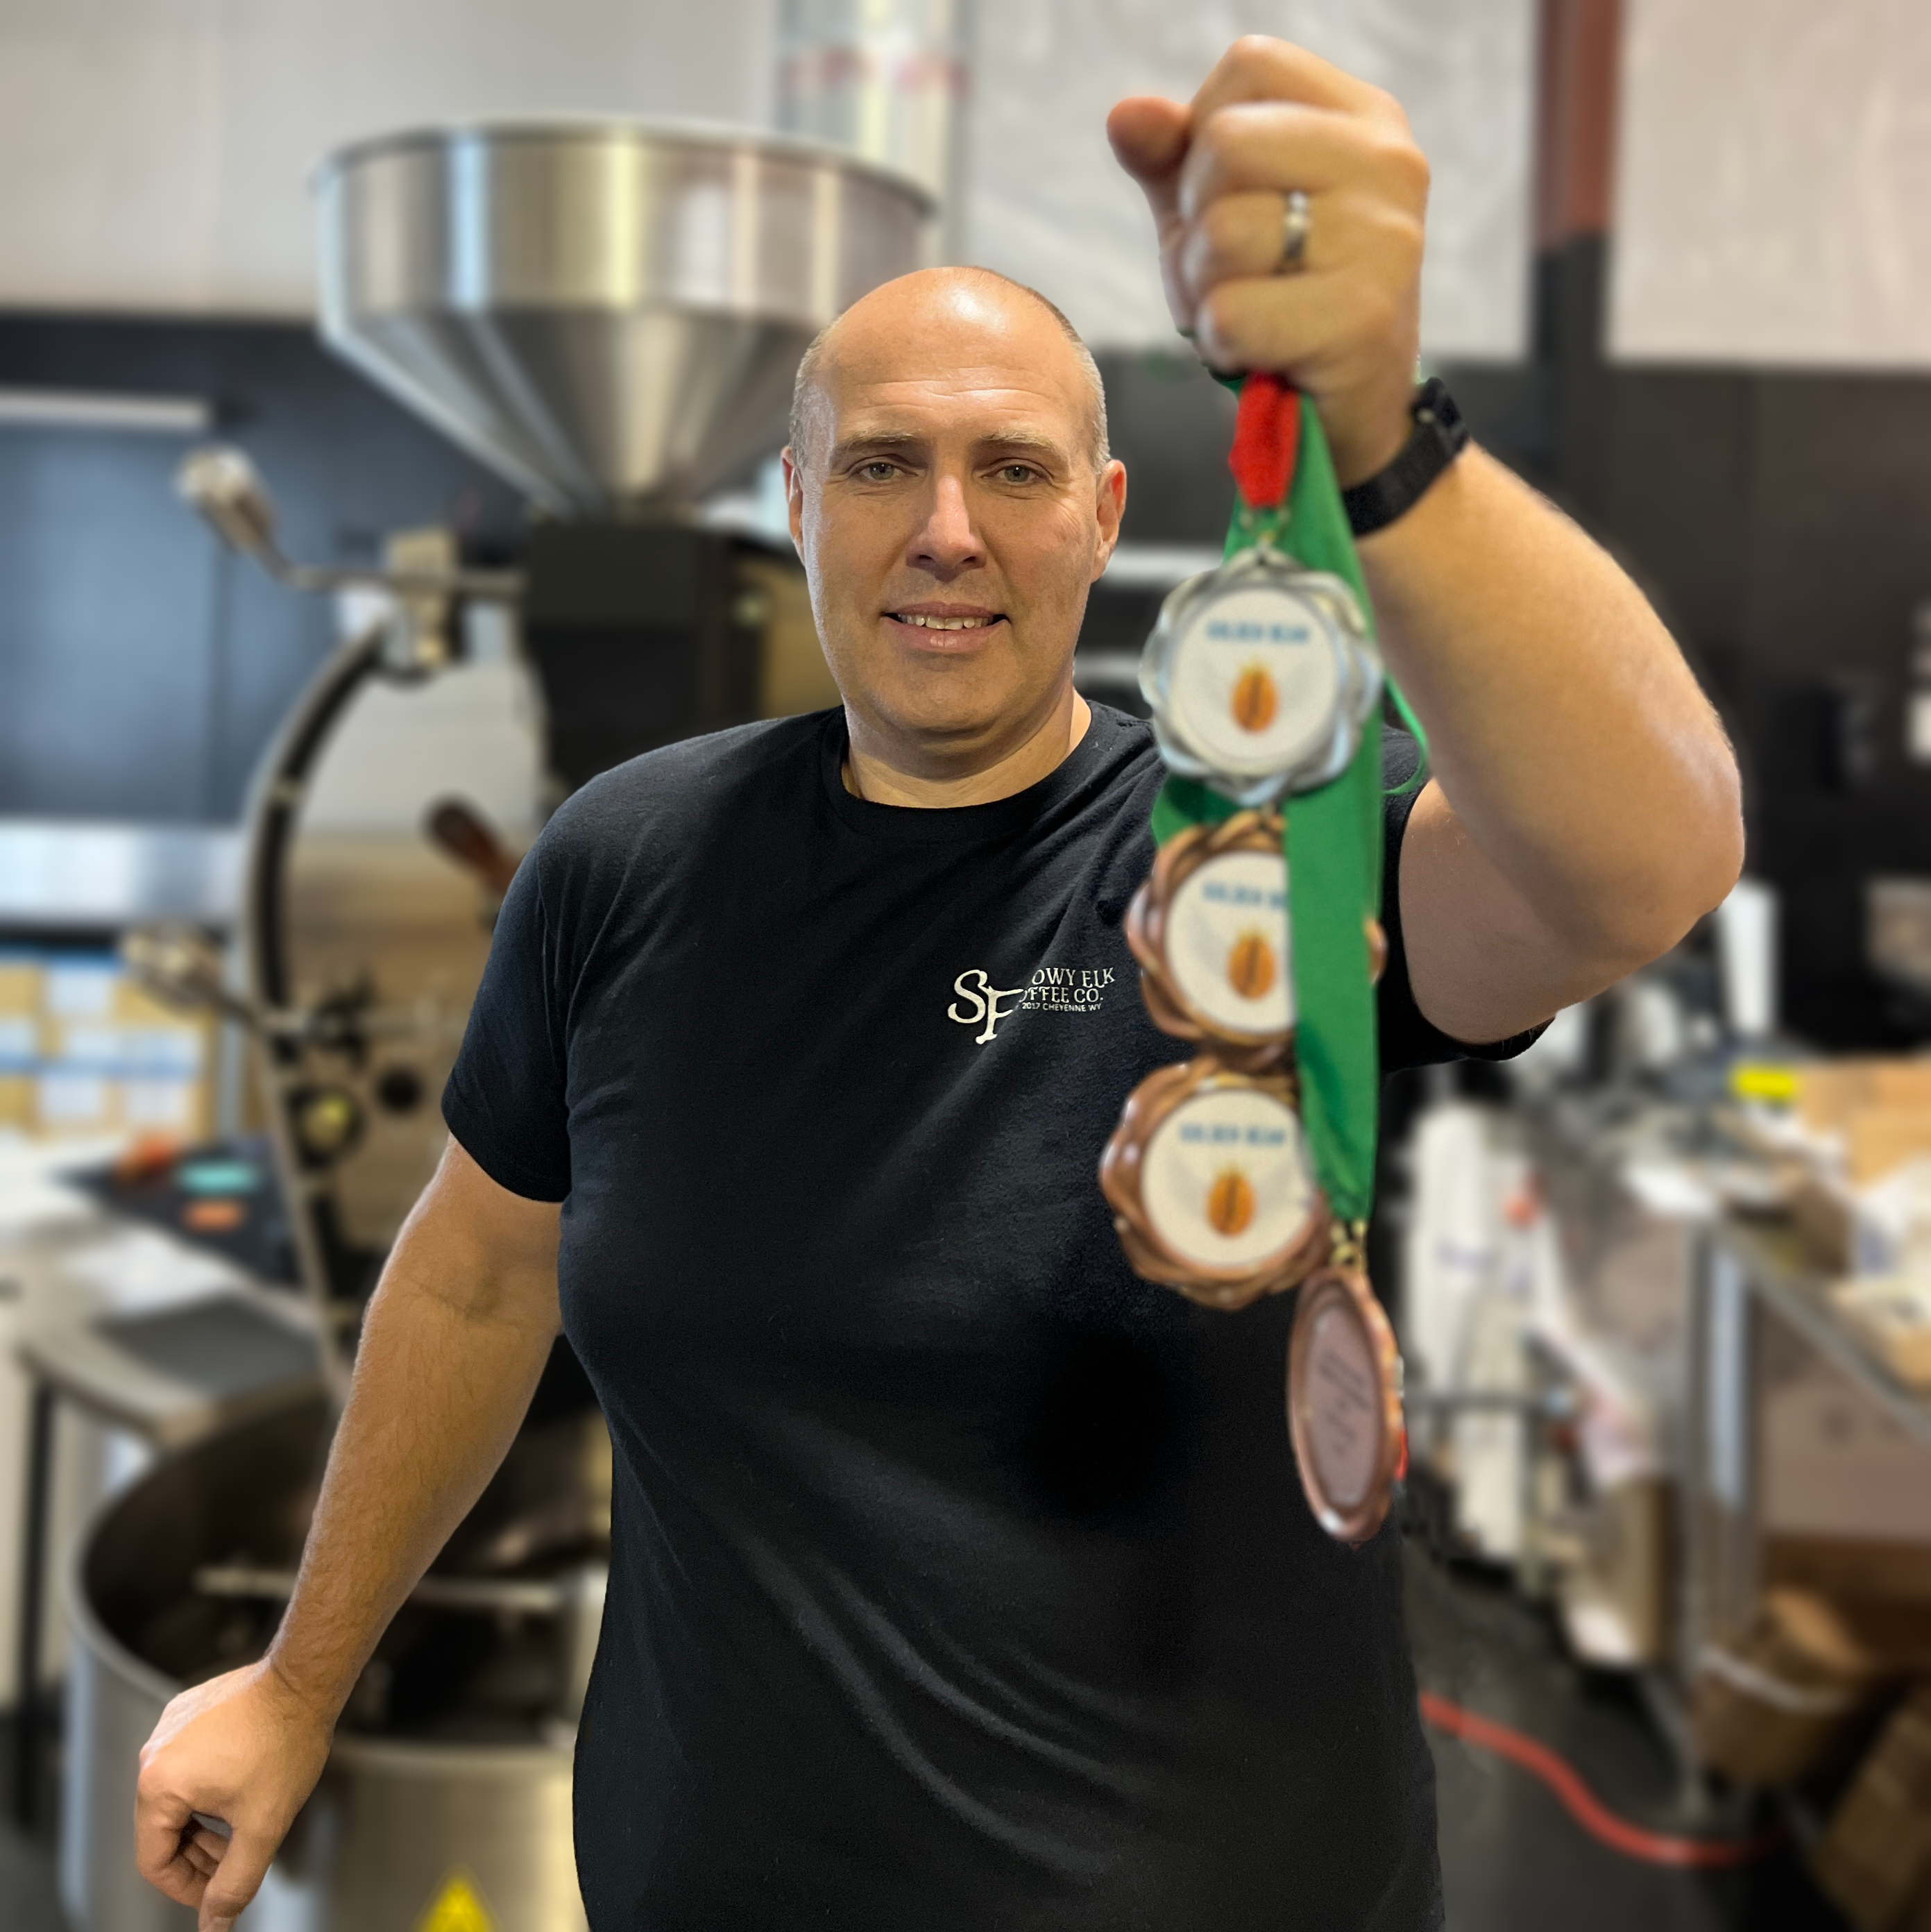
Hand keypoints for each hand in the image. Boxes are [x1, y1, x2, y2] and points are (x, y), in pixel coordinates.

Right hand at [134, 1660, 333, 1931]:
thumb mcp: (263, 1826)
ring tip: (243, 1830)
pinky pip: (187, 1766)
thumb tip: (213, 1924)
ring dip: (205, 1825)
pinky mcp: (187, 1713)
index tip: (216, 1895)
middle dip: (200, 1856)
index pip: (154, 1862)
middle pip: (163, 1830)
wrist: (306, 1679)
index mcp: (158, 1784)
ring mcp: (170, 1729)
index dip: (186, 1889)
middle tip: (236, 1864)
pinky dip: (208, 1790)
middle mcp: (154, 1754)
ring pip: (177, 1799)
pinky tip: (241, 1792)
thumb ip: (235, 1884)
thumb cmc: (286, 1740)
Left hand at [1108, 36, 1428, 486]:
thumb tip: (1124, 115)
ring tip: (1239, 315)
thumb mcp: (1219, 216)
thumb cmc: (1281, 304)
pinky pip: (1231, 314)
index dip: (1202, 134)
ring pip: (1222, 232)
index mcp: (1364, 120)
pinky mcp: (1361, 318)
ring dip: (1201, 290)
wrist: (1352, 418)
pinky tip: (1255, 354)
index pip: (1249, 66)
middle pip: (1225, 143)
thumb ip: (1170, 158)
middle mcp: (1387, 165)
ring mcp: (1383, 240)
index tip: (1228, 198)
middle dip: (1194, 220)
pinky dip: (1220, 343)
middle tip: (1226, 273)